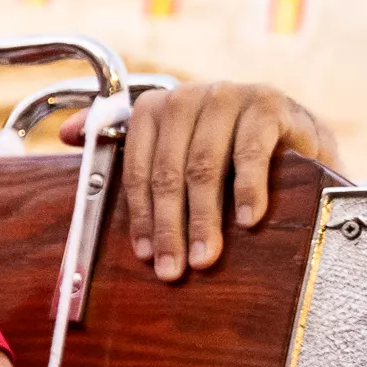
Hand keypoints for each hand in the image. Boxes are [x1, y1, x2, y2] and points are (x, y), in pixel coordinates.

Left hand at [64, 82, 339, 280]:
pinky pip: (250, 153)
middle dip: (169, 226)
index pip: (137, 168)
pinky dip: (248, 190)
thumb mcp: (176, 149)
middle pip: (167, 171)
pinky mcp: (268, 105)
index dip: (141, 216)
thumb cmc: (228, 151)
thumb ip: (128, 147)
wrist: (298, 135)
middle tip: (172, 270)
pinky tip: (248, 222)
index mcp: (154, 108)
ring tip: (204, 258)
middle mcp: (186, 97)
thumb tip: (68, 135)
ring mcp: (228, 96)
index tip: (145, 256)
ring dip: (203, 219)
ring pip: (204, 167)